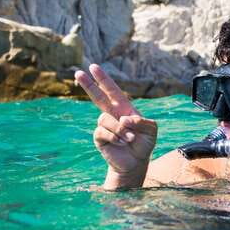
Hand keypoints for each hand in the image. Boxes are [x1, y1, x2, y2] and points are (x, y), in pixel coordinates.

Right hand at [75, 64, 157, 188]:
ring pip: (104, 118)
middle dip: (88, 85)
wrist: (136, 162)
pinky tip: (121, 143)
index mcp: (124, 108)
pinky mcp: (100, 138)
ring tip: (129, 138)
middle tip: (78, 73)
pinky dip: (115, 137)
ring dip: (119, 129)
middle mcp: (112, 114)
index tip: (93, 67)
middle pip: (98, 97)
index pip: (112, 91)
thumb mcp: (151, 129)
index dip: (103, 79)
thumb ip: (141, 121)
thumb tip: (123, 119)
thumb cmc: (144, 143)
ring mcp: (105, 126)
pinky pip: (102, 132)